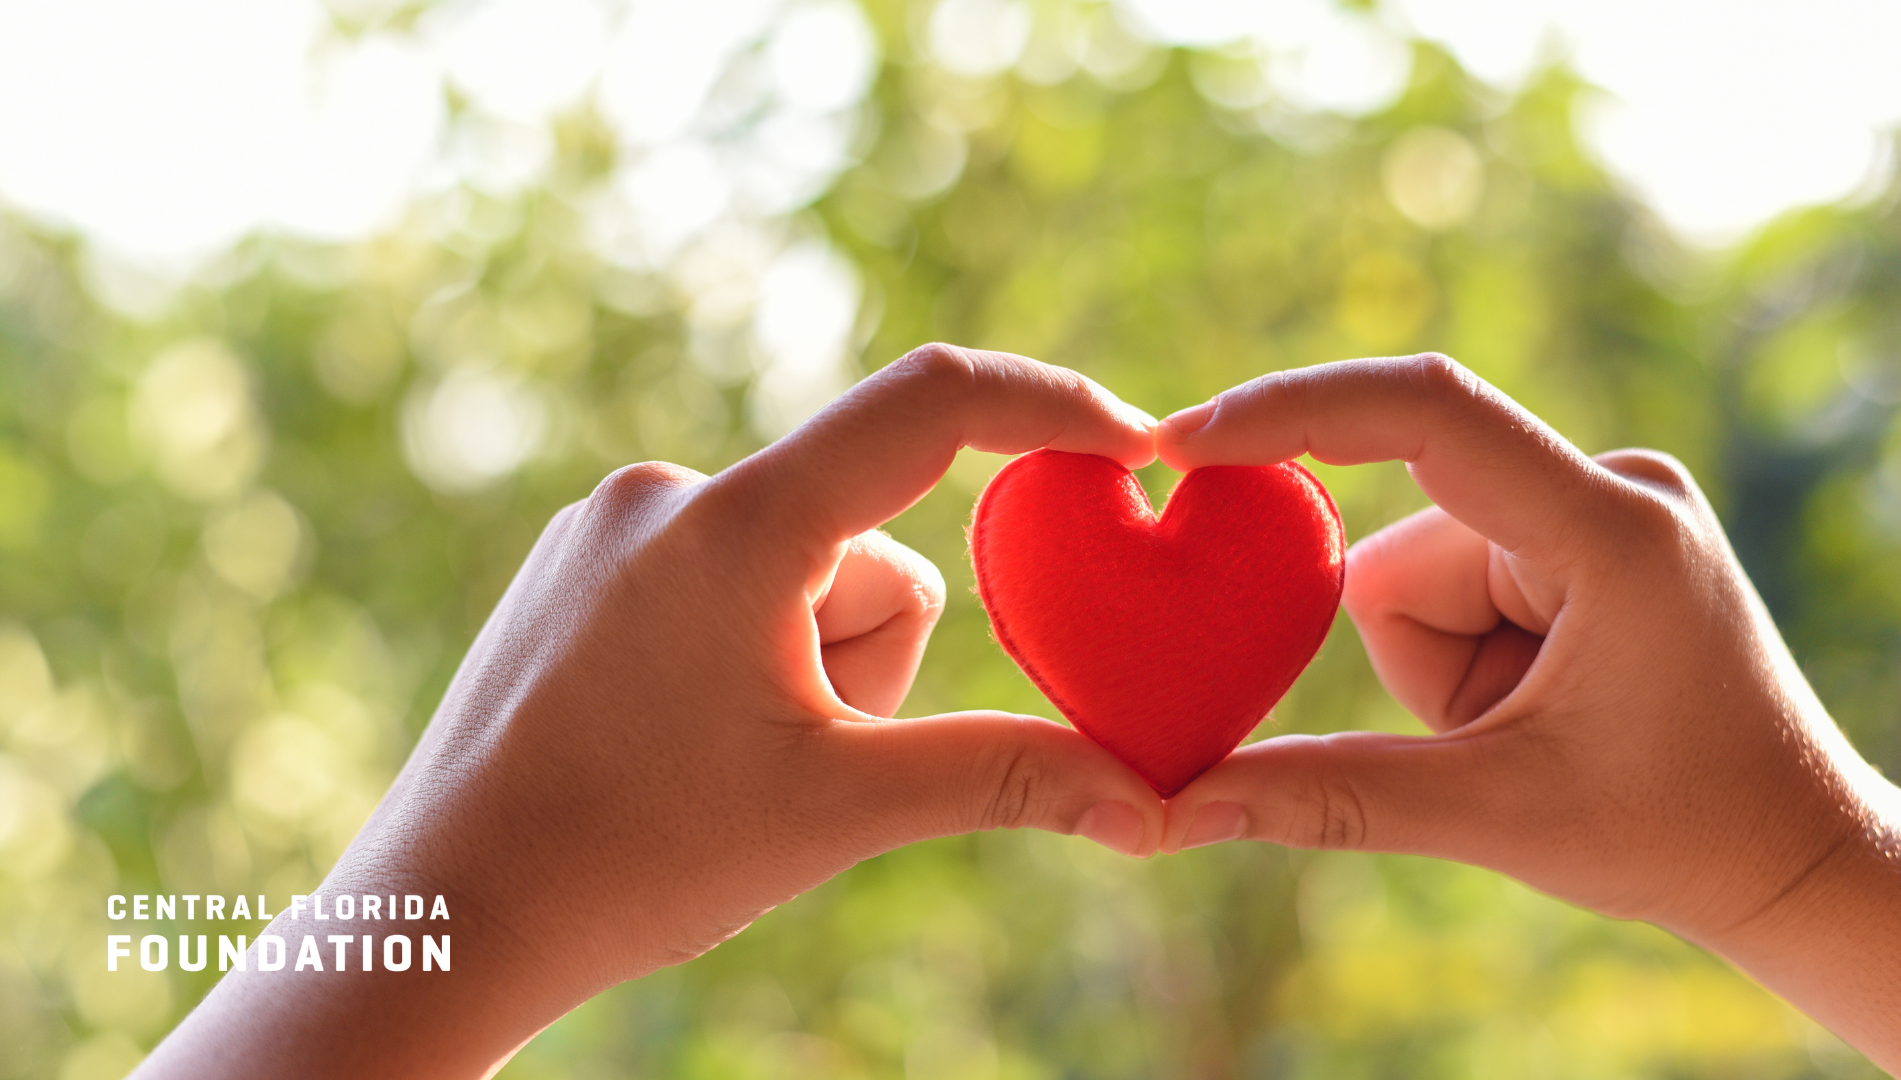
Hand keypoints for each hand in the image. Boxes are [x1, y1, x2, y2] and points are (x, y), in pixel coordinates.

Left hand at [136, 345, 1166, 1079]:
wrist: (443, 917)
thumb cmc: (633, 859)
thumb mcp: (840, 811)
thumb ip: (1008, 777)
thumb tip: (1155, 804)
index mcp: (738, 525)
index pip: (930, 405)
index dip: (1049, 409)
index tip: (1132, 447)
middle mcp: (668, 493)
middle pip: (870, 548)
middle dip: (869, 659)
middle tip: (790, 760)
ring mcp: (613, 526)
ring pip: (801, 575)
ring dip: (807, 666)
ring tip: (717, 759)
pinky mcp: (582, 563)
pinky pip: (725, 582)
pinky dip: (744, 652)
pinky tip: (671, 737)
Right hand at [1154, 354, 1900, 1073]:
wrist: (1793, 852)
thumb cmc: (1679, 833)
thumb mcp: (1497, 815)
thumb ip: (1333, 797)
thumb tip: (1177, 807)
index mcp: (1608, 528)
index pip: (1427, 415)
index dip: (1294, 413)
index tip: (1184, 443)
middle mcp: (1606, 485)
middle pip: (1402, 546)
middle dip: (1416, 660)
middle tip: (1501, 737)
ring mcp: (1594, 502)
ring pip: (1412, 570)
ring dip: (1437, 665)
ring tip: (1532, 727)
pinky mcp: (1577, 528)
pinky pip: (1447, 576)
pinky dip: (1457, 652)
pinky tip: (1536, 701)